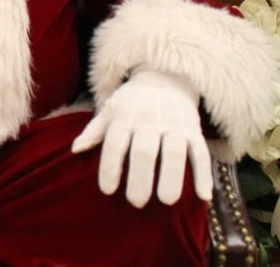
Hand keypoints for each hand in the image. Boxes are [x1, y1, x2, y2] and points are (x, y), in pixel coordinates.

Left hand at [71, 69, 212, 207]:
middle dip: (140, 177)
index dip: (110, 167)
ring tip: (167, 201)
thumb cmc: (132, 101)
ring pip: (174, 152)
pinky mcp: (194, 130)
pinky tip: (203, 195)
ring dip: (172, 176)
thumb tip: (75, 149)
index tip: (107, 190)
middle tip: (136, 202)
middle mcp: (148, 121)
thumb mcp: (109, 110)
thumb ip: (93, 131)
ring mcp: (174, 125)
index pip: (114, 145)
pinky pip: (201, 152)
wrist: (165, 77)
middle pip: (144, 151)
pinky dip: (204, 173)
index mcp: (124, 117)